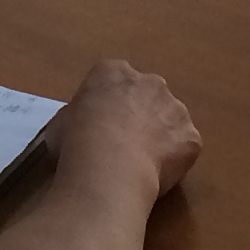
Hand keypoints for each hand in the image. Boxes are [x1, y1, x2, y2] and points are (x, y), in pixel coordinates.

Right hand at [56, 58, 199, 201]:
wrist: (108, 169)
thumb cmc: (75, 142)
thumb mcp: (59, 123)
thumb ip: (75, 117)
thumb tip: (80, 128)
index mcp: (113, 72)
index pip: (114, 79)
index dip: (108, 104)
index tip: (100, 126)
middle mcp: (150, 82)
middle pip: (148, 95)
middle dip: (140, 115)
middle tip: (124, 145)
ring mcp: (176, 108)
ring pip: (170, 120)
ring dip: (160, 136)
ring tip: (140, 165)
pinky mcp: (191, 137)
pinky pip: (183, 148)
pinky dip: (174, 161)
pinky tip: (155, 177)